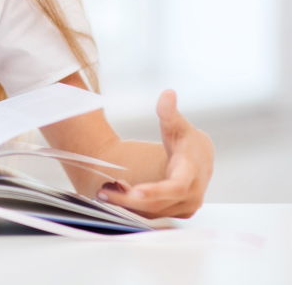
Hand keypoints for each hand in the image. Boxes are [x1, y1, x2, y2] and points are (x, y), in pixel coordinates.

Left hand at [98, 89, 213, 217]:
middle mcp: (191, 193)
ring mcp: (185, 205)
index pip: (176, 187)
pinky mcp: (177, 211)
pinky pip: (154, 214)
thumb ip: (169, 112)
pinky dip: (134, 208)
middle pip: (159, 204)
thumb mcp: (178, 125)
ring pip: (154, 212)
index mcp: (191, 172)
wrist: (201, 158)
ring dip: (128, 205)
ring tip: (104, 192)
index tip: (134, 191)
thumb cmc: (187, 140)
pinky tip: (116, 195)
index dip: (156, 191)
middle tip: (104, 192)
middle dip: (130, 200)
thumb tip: (168, 93)